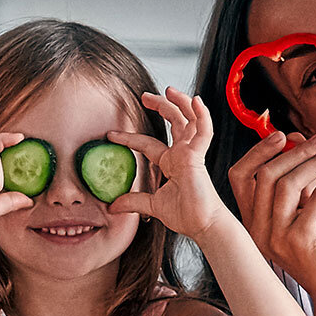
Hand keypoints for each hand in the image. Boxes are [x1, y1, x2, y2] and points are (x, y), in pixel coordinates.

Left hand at [107, 88, 228, 240]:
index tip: (111, 134)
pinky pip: (204, 132)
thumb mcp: (152, 205)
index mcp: (171, 162)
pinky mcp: (199, 157)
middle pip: (173, 121)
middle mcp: (182, 153)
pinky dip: (202, 116)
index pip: (148, 144)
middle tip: (144, 96)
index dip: (130, 137)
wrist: (203, 225)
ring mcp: (191, 153)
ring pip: (189, 119)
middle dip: (160, 106)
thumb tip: (112, 206)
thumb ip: (134, 201)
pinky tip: (196, 101)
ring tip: (168, 90)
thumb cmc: (186, 215)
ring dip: (180, 102)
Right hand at [229, 131, 315, 300]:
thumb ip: (300, 177)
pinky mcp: (301, 241)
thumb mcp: (305, 207)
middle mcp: (257, 229)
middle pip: (267, 175)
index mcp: (251, 220)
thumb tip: (297, 138)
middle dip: (298, 150)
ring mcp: (276, 237)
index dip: (258, 152)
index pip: (240, 177)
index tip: (282, 135)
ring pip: (289, 184)